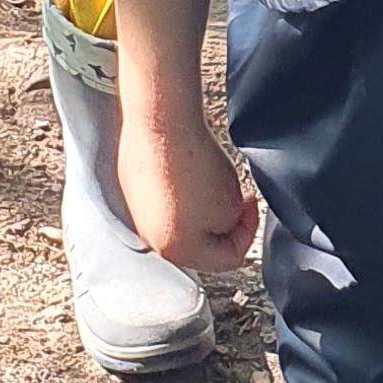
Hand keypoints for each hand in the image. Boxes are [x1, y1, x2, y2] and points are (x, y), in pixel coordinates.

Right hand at [118, 103, 261, 273]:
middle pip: (201, 243)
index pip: (228, 258)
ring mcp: (139, 214)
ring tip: (208, 178)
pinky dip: (180, 189)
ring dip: (200, 205)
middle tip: (232, 196)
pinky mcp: (133, 190)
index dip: (247, 231)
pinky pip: (164, 199)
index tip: (249, 207)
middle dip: (221, 221)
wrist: (161, 124)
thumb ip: (232, 228)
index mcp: (177, 251)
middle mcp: (151, 238)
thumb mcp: (231, 206)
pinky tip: (188, 169)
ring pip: (181, 220)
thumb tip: (224, 225)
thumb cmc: (192, 162)